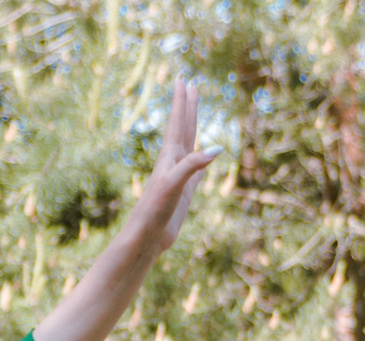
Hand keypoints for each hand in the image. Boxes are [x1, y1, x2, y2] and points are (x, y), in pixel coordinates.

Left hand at [135, 80, 216, 248]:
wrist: (146, 236)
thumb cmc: (154, 210)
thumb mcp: (174, 184)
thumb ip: (193, 165)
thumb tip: (218, 149)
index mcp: (170, 156)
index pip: (177, 122)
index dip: (181, 101)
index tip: (183, 79)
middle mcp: (174, 162)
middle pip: (183, 127)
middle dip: (186, 106)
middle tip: (190, 84)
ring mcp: (179, 176)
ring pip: (190, 143)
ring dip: (192, 126)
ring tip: (194, 111)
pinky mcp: (184, 192)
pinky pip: (197, 169)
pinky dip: (203, 158)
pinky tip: (207, 156)